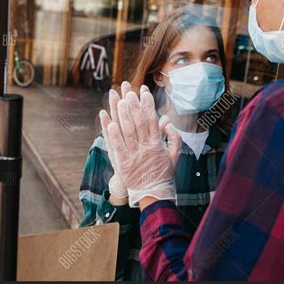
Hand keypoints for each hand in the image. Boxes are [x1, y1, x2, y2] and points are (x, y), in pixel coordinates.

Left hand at [104, 85, 181, 207]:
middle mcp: (145, 147)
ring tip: (118, 100)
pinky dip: (113, 134)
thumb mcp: (174, 156)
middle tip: (128, 89)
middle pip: (138, 121)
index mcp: (157, 143)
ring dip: (123, 114)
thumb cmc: (164, 174)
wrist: (153, 193)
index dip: (147, 103)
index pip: (152, 119)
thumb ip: (174, 139)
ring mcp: (134, 154)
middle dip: (133, 104)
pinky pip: (118, 146)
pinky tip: (109, 122)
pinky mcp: (124, 163)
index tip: (144, 90)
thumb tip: (168, 123)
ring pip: (127, 131)